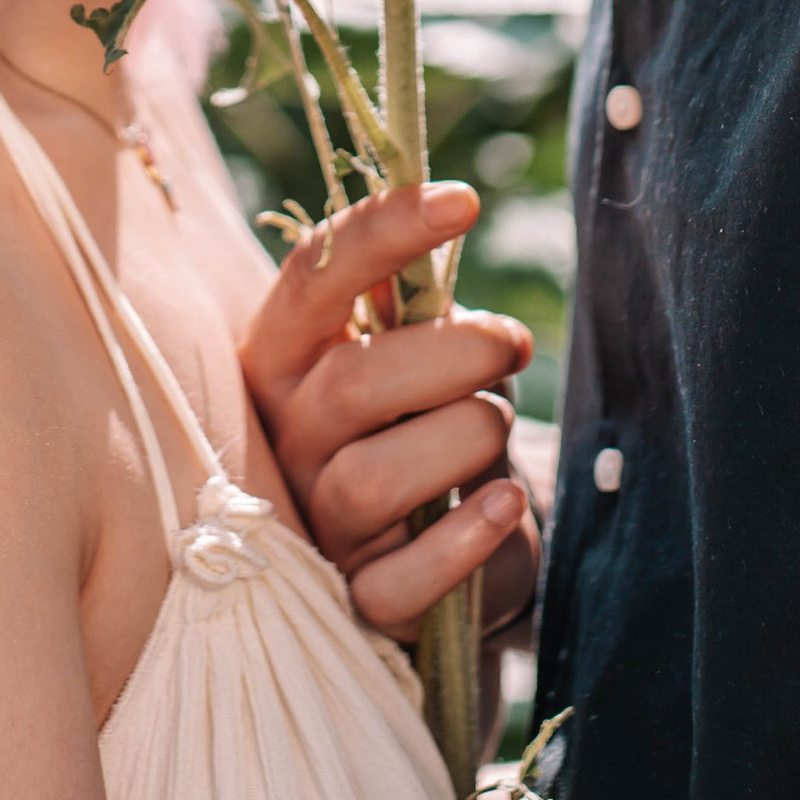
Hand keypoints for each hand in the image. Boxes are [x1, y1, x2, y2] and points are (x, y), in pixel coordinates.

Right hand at [239, 184, 536, 639]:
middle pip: (355, 383)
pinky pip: (398, 582)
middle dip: (457, 355)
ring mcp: (316, 520)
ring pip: (375, 478)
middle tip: (513, 345)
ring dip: (464, 439)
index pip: (314, 276)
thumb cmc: (422, 418)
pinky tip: (505, 507)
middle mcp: (286, 434)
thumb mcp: (410, 348)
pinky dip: (462, 543)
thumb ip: (410, 297)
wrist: (435, 544)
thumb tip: (438, 216)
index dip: (385, 231)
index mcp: (285, 352)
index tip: (465, 201)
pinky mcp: (358, 598)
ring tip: (495, 426)